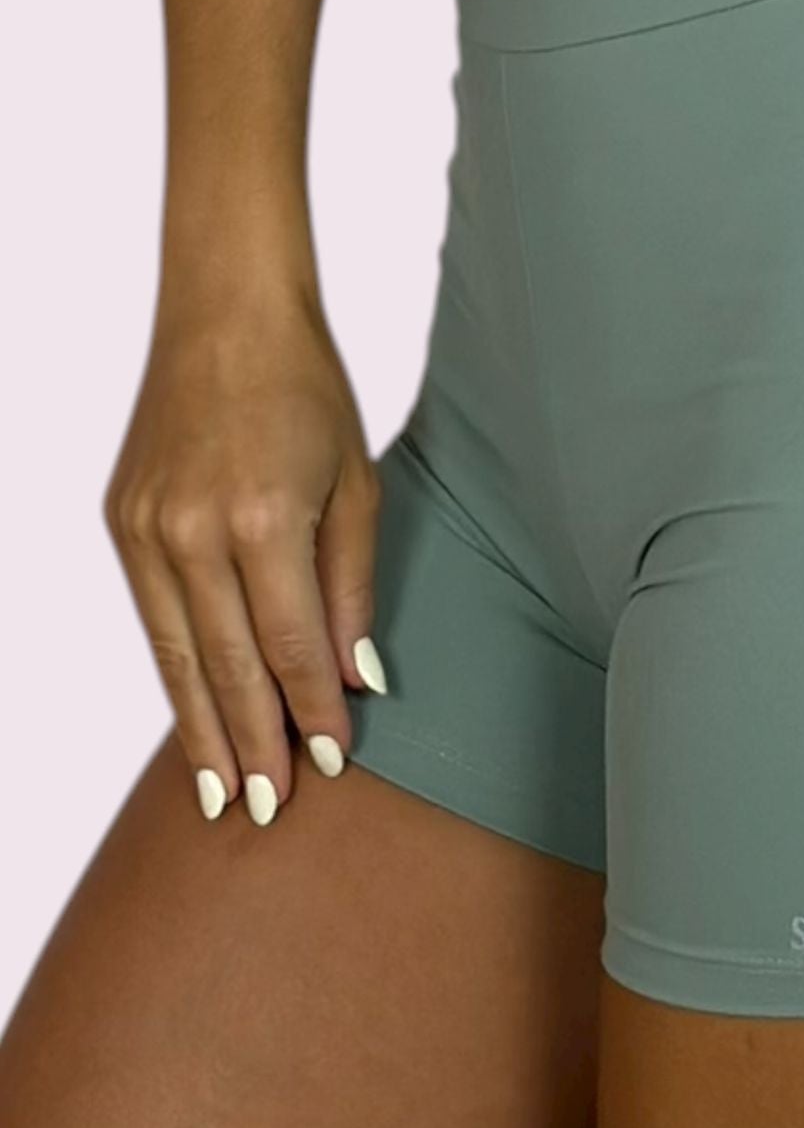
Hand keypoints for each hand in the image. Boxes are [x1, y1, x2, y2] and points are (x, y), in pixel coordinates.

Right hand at [103, 287, 384, 826]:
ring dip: (200, 725)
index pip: (290, 644)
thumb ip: (353, 585)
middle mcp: (191, 531)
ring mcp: (144, 528)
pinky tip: (191, 711)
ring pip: (175, 653)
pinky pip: (152, 617)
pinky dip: (174, 671)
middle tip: (267, 810)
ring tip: (221, 789)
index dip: (311, 708)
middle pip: (224, 665)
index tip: (330, 761)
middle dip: (251, 741)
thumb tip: (360, 675)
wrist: (226, 317)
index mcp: (264, 520)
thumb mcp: (357, 485)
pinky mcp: (120, 521)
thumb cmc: (309, 393)